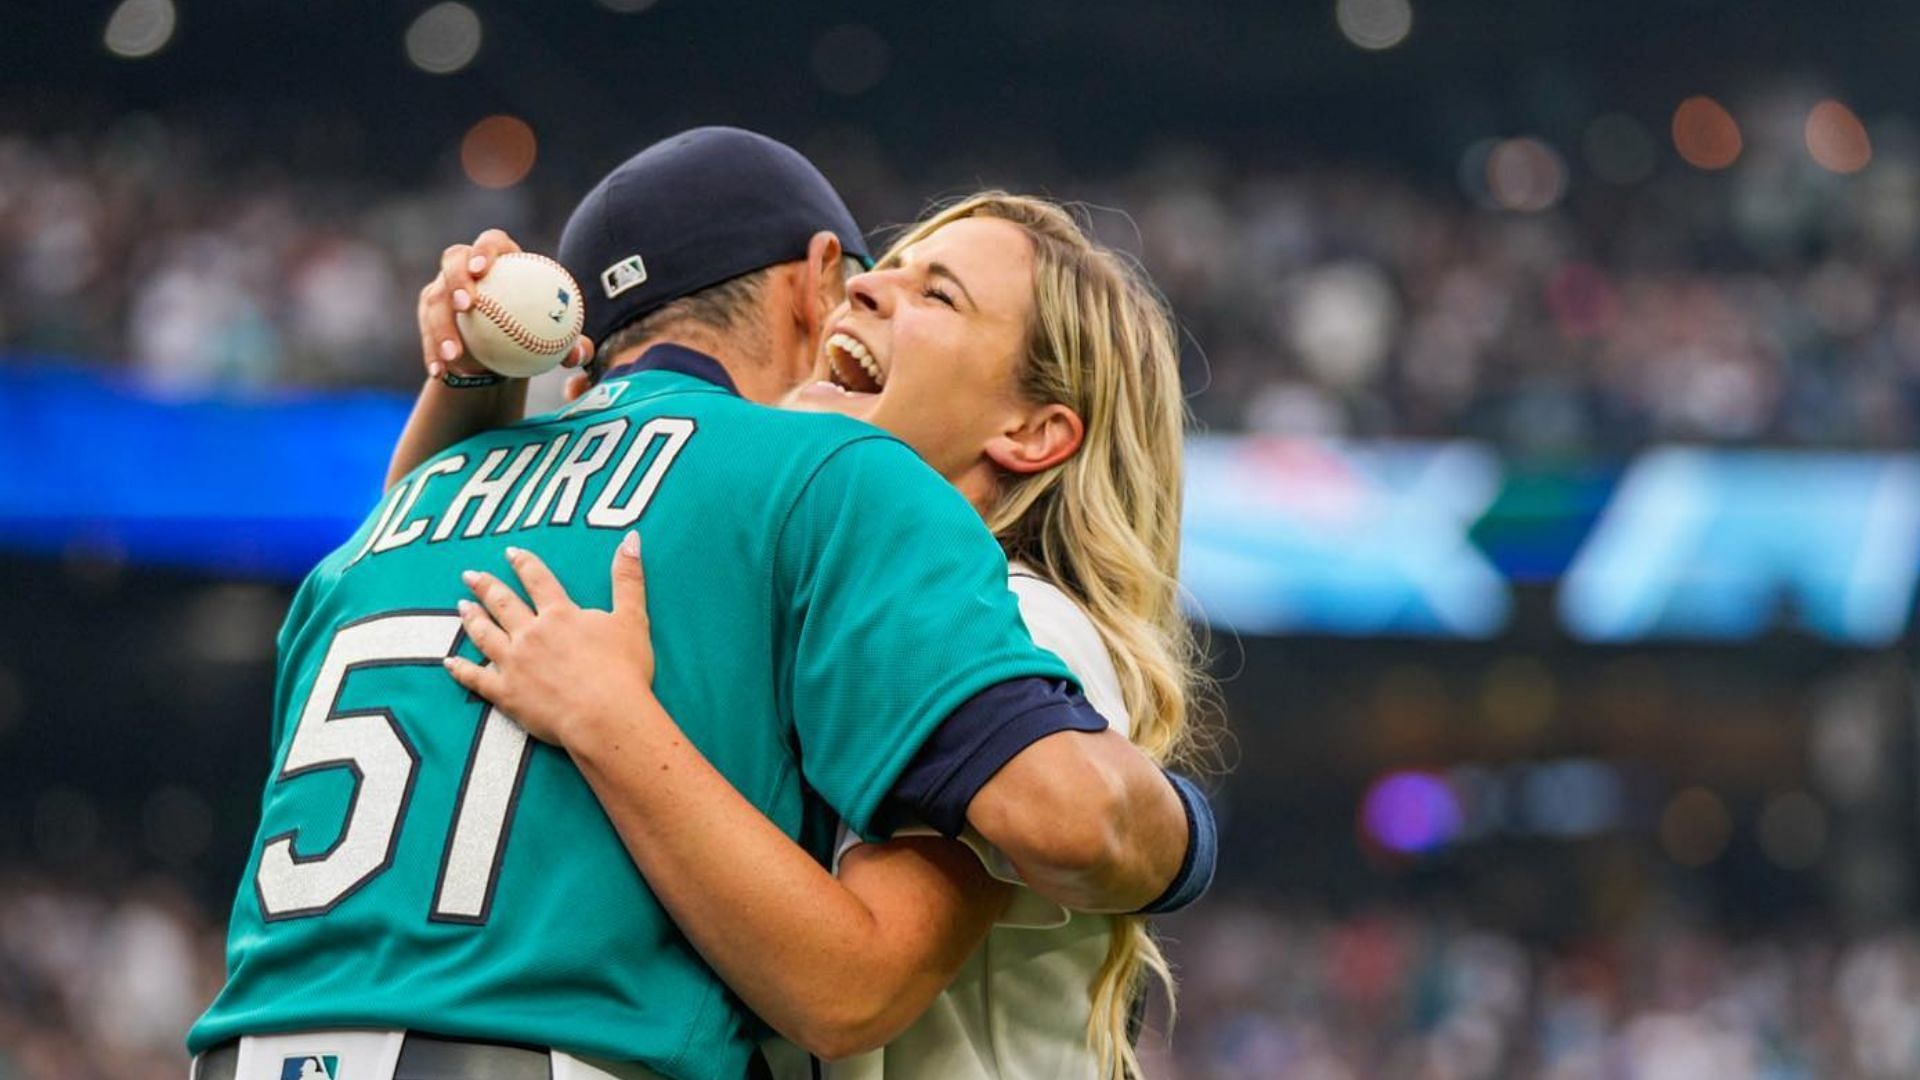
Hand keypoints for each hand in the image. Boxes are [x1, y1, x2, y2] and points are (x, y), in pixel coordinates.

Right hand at [416, 229, 593, 381]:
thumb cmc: (535, 333)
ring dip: (441, 328)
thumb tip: (578, 354)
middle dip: (456, 278)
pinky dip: (432, 352)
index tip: (484, 269)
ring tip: (453, 354)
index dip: (485, 249)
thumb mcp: (557, 340)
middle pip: (453, 260)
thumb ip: (571, 344)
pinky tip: (440, 372)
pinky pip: (427, 333)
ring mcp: (443, 288)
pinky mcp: (429, 313)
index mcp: (501, 259)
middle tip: (466, 305)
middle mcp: (465, 267)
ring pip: (434, 301)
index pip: (491, 241)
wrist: (504, 352)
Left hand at [443, 533, 653, 747]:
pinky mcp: (506, 694)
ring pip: (485, 634)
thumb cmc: (622, 669)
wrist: (605, 715)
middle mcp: (531, 634)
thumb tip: (632, 538)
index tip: (510, 552)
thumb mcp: (632, 617)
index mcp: (560, 614)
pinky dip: (461, 669)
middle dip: (486, 586)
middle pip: (503, 603)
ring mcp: (514, 663)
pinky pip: (476, 678)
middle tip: (469, 575)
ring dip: (472, 618)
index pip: (538, 580)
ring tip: (462, 606)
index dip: (524, 564)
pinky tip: (450, 661)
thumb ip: (628, 577)